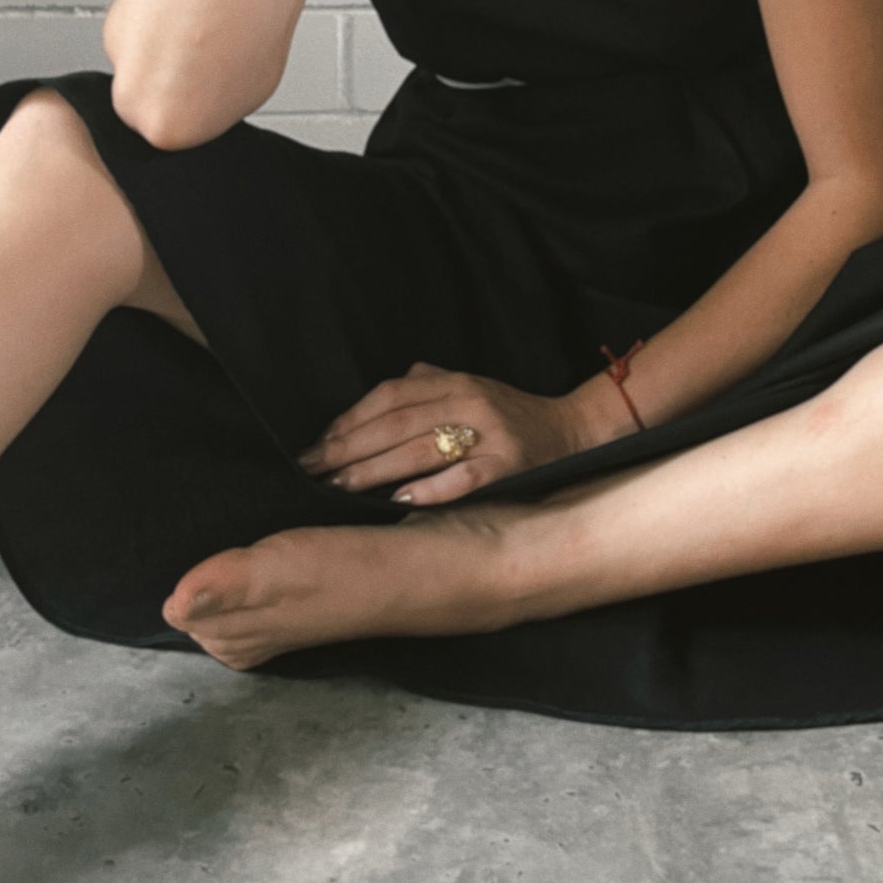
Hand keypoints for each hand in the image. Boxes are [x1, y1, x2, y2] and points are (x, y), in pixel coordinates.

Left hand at [297, 361, 594, 505]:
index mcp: (455, 382)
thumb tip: (370, 403)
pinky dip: (429, 490)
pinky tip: (398, 501)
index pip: (390, 396)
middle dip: (348, 448)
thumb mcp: (467, 387)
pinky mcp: (507, 467)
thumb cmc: (507, 415)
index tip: (317, 444)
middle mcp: (470, 402)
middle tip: (312, 470)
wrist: (570, 432)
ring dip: (375, 470)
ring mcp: (489, 435)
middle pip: (397, 424)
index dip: (350, 419)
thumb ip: (424, 384)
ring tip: (339, 487)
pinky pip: (462, 479)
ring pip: (421, 450)